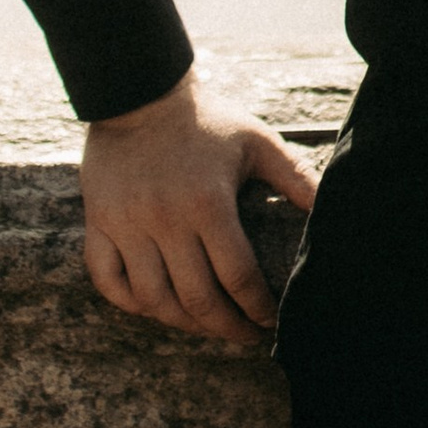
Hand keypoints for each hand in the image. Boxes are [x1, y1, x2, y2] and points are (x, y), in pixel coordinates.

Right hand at [80, 72, 323, 349]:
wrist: (140, 92)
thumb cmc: (207, 121)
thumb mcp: (257, 142)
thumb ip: (295, 177)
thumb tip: (329, 211)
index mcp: (207, 203)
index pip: (237, 277)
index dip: (257, 308)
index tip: (269, 321)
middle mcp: (163, 219)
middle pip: (196, 298)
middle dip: (226, 327)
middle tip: (244, 335)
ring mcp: (126, 224)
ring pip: (152, 298)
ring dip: (182, 322)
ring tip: (205, 325)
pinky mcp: (99, 222)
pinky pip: (107, 279)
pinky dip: (129, 302)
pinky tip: (154, 306)